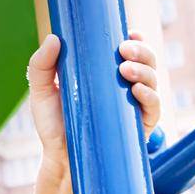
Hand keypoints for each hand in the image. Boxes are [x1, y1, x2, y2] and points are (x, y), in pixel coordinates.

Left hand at [27, 31, 161, 169]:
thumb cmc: (53, 126)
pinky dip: (149, 96)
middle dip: (141, 51)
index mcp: (107, 75)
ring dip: (144, 70)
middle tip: (124, 49)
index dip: (135, 39)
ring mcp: (135, 107)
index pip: (128, 52)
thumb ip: (41, 66)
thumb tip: (54, 37)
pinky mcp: (140, 127)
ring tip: (125, 69)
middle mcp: (125, 88)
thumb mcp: (42, 93)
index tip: (129, 32)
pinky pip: (154, 108)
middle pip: (146, 62)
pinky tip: (137, 91)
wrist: (60, 161)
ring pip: (152, 80)